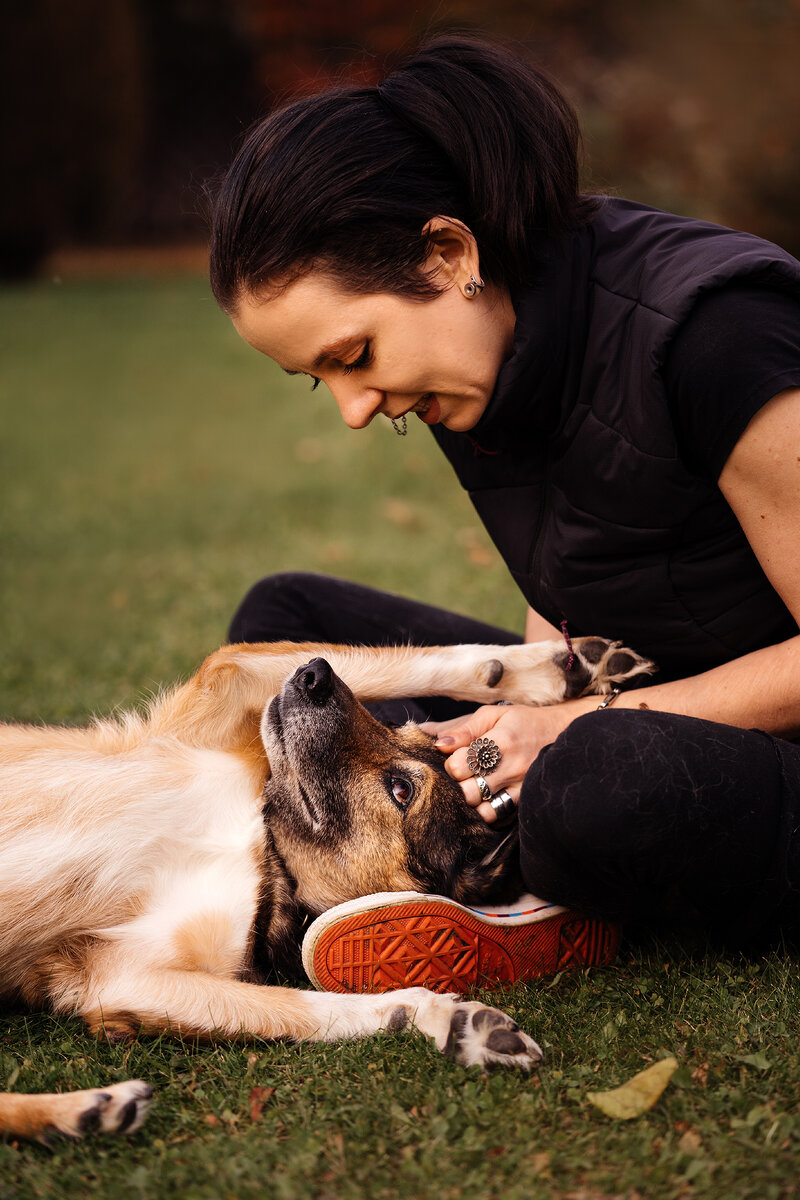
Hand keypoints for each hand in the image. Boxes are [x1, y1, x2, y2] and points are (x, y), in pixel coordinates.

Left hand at [421, 699, 596, 821]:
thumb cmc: (523, 722)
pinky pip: (499, 816)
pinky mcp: (527, 799)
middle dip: (458, 784)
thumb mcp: (494, 715)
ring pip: (482, 809)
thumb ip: (463, 729)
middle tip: (464, 775)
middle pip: (468, 791)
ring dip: (471, 801)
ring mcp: (522, 786)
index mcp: (501, 740)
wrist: (564, 732)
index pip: (460, 764)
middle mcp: (512, 766)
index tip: (457, 758)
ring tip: (473, 788)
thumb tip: (437, 742)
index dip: (451, 764)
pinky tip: (485, 800)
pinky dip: (486, 812)